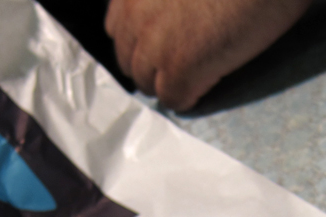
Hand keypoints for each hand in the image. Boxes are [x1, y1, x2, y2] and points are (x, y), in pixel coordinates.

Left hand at [105, 0, 313, 110]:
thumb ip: (164, 0)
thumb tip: (173, 20)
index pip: (118, 27)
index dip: (143, 39)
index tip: (165, 41)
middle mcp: (134, 15)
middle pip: (128, 59)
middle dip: (152, 64)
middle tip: (184, 61)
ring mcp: (154, 45)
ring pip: (147, 83)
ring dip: (168, 82)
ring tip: (197, 74)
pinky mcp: (179, 69)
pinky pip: (173, 99)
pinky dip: (189, 97)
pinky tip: (207, 84)